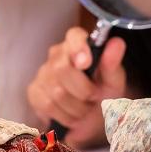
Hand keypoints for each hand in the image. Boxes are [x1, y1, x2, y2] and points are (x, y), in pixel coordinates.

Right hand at [28, 26, 126, 143]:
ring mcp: (43, 72)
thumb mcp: (114, 79)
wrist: (94, 114)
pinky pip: (47, 105)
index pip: (73, 36)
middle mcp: (57, 54)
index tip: (86, 63)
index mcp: (78, 44)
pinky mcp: (34, 91)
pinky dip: (64, 115)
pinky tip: (72, 114)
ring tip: (85, 108)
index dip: (78, 48)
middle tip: (94, 97)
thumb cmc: (104, 91)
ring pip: (56, 92)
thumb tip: (116, 43)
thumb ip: (112, 62)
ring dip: (77, 108)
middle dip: (83, 90)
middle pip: (62, 69)